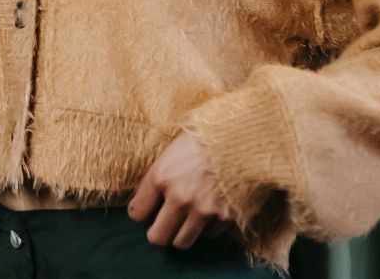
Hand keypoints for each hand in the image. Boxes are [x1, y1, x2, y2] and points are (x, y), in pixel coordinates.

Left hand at [127, 130, 232, 248]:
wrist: (242, 138)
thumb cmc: (204, 138)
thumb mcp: (172, 150)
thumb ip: (159, 176)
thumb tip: (146, 197)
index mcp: (161, 177)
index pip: (136, 212)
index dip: (139, 213)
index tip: (145, 211)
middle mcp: (179, 198)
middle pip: (158, 237)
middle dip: (157, 233)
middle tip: (162, 226)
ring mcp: (203, 210)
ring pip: (182, 242)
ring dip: (181, 235)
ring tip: (184, 224)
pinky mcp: (225, 217)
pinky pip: (209, 234)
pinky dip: (207, 228)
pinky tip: (208, 214)